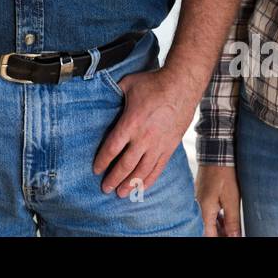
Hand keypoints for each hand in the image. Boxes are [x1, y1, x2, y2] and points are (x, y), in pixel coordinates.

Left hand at [92, 67, 196, 197]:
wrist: (182, 85)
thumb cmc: (154, 83)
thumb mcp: (128, 84)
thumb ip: (114, 93)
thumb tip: (101, 94)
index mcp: (131, 123)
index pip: (112, 148)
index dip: (102, 161)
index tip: (96, 170)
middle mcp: (144, 138)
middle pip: (125, 165)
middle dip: (113, 178)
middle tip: (105, 188)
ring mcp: (158, 144)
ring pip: (142, 171)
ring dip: (130, 184)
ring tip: (121, 193)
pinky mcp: (170, 147)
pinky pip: (158, 168)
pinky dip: (149, 180)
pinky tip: (142, 188)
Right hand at [195, 164, 241, 236]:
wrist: (216, 152)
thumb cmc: (224, 173)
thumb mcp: (232, 200)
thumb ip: (232, 220)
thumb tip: (234, 236)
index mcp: (204, 210)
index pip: (209, 234)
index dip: (220, 238)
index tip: (231, 238)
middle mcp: (198, 206)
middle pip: (207, 228)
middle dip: (219, 234)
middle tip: (232, 234)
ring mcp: (199, 199)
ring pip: (208, 219)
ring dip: (218, 227)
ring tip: (231, 230)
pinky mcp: (202, 193)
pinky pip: (208, 210)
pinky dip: (216, 217)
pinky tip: (225, 217)